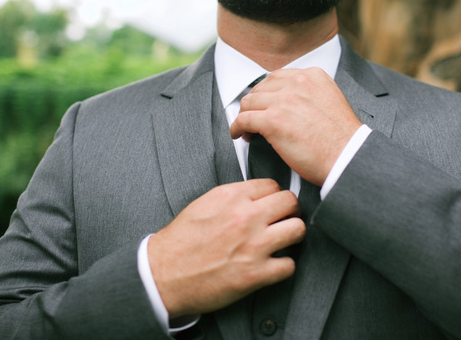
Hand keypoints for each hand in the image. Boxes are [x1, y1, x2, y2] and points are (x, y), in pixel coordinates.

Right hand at [147, 179, 304, 317]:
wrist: (163, 275)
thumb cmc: (180, 241)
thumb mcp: (204, 204)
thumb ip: (232, 197)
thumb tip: (255, 195)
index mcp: (231, 197)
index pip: (273, 185)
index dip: (274, 195)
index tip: (272, 204)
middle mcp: (245, 218)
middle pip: (290, 202)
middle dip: (289, 211)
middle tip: (283, 219)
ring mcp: (253, 246)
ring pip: (297, 230)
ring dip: (292, 235)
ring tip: (283, 240)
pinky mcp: (255, 275)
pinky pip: (289, 265)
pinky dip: (284, 266)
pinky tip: (274, 264)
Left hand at [230, 68, 361, 185]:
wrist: (348, 157)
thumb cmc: (342, 139)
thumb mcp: (330, 100)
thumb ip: (309, 94)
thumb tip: (287, 102)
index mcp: (312, 76)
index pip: (277, 77)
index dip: (266, 92)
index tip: (263, 103)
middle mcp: (297, 83)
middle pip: (261, 88)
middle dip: (255, 104)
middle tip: (252, 117)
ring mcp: (284, 100)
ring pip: (249, 102)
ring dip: (244, 115)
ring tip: (245, 128)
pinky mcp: (273, 120)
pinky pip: (243, 119)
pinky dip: (236, 127)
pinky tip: (239, 134)